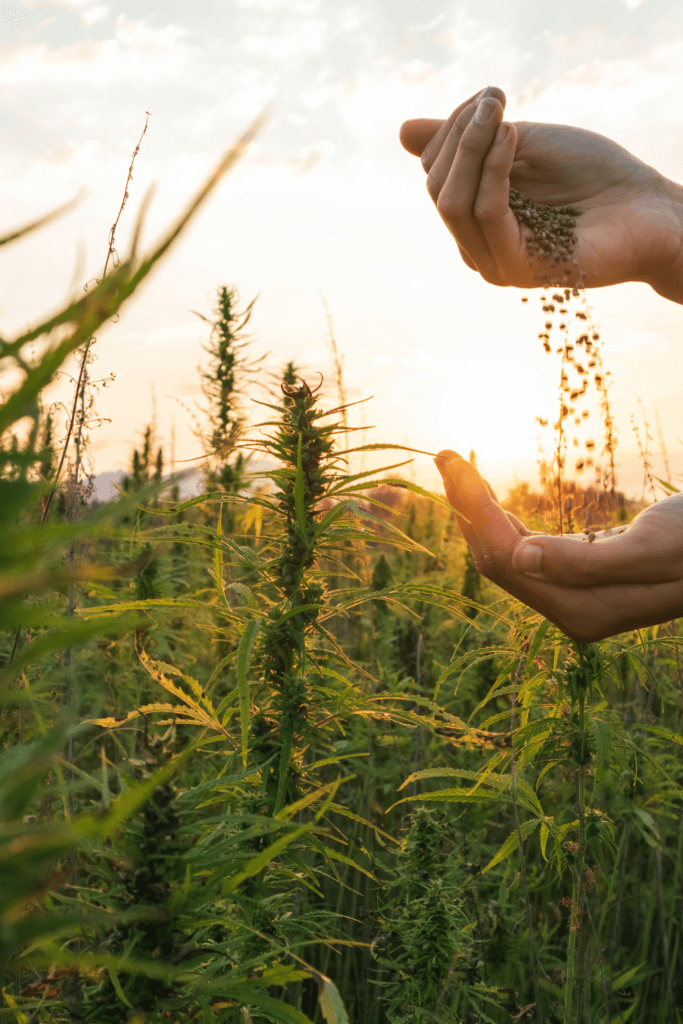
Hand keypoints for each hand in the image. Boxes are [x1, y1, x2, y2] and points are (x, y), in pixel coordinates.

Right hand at [400, 87, 682, 293]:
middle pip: (436, 186)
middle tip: (496, 98)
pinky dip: (494, 170)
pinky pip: (486, 213)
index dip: (453, 127)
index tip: (491, 95)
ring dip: (472, 148)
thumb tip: (402, 132)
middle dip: (460, 134)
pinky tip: (513, 138)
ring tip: (504, 114)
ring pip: (451, 201)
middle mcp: (476, 245)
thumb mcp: (521, 144)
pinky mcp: (514, 269)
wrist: (647, 208)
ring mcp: (492, 261)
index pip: (434, 172)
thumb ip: (468, 141)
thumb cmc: (592, 176)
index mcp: (474, 216)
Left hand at [435, 449, 682, 642]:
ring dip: (479, 513)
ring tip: (455, 467)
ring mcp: (574, 602)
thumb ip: (587, 562)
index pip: (507, 559)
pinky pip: (526, 555)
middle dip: (468, 507)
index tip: (450, 461)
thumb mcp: (653, 549)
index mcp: (584, 610)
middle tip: (444, 456)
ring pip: (508, 557)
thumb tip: (521, 558)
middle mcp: (571, 614)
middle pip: (498, 560)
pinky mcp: (579, 585)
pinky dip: (503, 523)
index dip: (473, 510)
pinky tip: (490, 499)